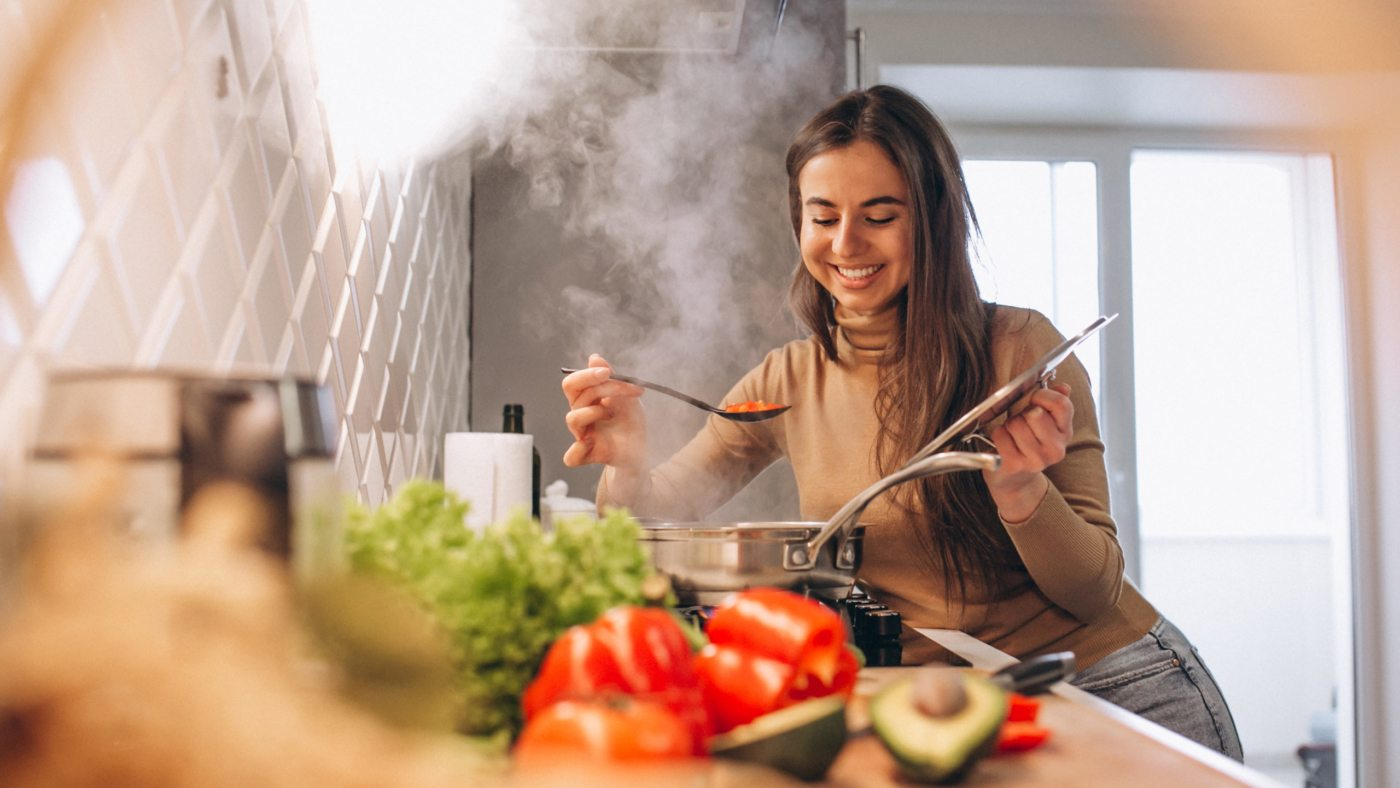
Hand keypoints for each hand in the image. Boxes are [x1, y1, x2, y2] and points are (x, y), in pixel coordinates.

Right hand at [561, 354, 647, 473]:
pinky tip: (590, 442)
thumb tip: (594, 357)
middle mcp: (581, 415)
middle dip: (600, 387)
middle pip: (574, 395)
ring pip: (573, 419)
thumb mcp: (627, 395)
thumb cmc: (631, 420)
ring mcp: (583, 435)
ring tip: (610, 414)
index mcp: (586, 399)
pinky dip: (577, 450)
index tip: (608, 372)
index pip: (574, 383)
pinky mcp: (589, 454)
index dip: (587, 375)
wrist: (643, 446)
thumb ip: (611, 378)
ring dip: (593, 411)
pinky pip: (571, 457)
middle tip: (622, 387)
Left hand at [983, 382, 1072, 522]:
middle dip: (1022, 414)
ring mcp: (1036, 459)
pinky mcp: (1015, 465)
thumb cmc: (1028, 445)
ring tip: (1013, 436)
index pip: (1061, 404)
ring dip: (1008, 426)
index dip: (1043, 396)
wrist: (1016, 481)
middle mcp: (1055, 449)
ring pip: (1015, 423)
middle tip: (1021, 424)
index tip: (1034, 400)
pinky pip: (1000, 435)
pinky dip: (998, 436)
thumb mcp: (1046, 425)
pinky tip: (1004, 445)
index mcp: (1065, 433)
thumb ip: (1054, 404)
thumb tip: (1064, 387)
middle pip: (1034, 413)